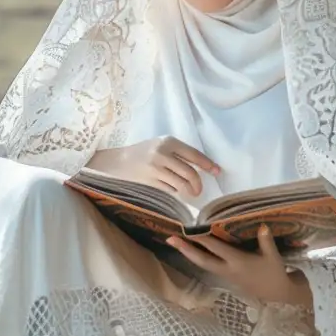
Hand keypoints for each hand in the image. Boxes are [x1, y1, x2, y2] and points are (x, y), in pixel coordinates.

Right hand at [87, 136, 221, 199]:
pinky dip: (177, 192)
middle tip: (199, 190)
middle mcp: (163, 153)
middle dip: (198, 183)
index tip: (217, 171)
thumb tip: (203, 166)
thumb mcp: (161, 146)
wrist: (118, 162)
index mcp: (169, 142)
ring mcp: (156, 168)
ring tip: (191, 193)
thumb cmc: (144, 153)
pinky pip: (170, 190)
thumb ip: (179, 153)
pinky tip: (177, 192)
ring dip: (190, 191)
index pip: (194, 155)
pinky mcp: (150, 181)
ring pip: (181, 183)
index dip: (208, 164)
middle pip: (190, 172)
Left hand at [170, 222, 309, 307]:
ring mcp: (225, 275)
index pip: (216, 248)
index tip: (190, 230)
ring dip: (189, 254)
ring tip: (176, 243)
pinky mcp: (226, 277)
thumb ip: (266, 241)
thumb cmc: (274, 273)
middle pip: (202, 260)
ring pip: (203, 264)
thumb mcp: (273, 257)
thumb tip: (262, 225)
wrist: (276, 294)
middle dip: (186, 249)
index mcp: (238, 262)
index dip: (202, 238)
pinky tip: (192, 251)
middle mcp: (227, 269)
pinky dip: (198, 258)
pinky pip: (208, 266)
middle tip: (170, 238)